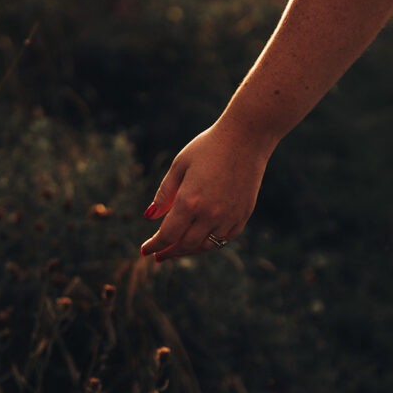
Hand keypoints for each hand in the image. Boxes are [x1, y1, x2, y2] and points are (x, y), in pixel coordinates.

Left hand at [140, 117, 269, 261]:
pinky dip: (210, 243)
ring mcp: (229, 217)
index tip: (145, 250)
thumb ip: (164, 194)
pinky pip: (224, 239)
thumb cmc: (209, 147)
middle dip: (169, 252)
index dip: (155, 245)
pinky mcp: (243, 215)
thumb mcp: (180, 165)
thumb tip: (149, 216)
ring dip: (189, 251)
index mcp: (189, 201)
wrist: (247, 137)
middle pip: (185, 245)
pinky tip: (201, 241)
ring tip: (177, 250)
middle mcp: (210, 214)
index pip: (167, 235)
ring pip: (205, 246)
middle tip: (160, 255)